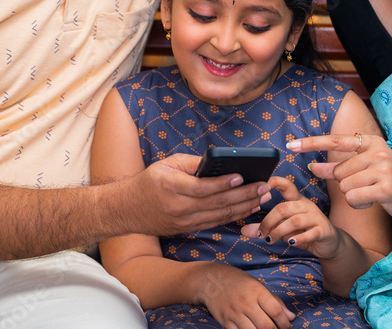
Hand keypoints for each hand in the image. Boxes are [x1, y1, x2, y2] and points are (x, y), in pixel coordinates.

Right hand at [129, 153, 271, 235]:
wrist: (127, 209)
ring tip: (262, 197)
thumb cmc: (149, 182)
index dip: (223, 183)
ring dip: (244, 207)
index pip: (203, 187)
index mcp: (172, 186)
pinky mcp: (188, 229)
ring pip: (220, 216)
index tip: (241, 176)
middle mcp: (180, 207)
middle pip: (218, 203)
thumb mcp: (168, 164)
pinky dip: (234, 216)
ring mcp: (185, 222)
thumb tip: (220, 161)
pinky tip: (248, 208)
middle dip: (244, 195)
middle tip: (264, 186)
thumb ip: (193, 163)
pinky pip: (216, 223)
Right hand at [197, 264, 295, 328]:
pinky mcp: (225, 322)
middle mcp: (246, 302)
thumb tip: (291, 317)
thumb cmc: (238, 281)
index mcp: (257, 291)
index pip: (276, 311)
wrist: (210, 280)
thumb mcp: (258, 285)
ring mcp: (234, 313)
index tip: (287, 326)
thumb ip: (275, 301)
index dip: (285, 323)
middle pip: (266, 326)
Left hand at [240, 177, 342, 259]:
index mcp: (296, 200)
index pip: (286, 185)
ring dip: (279, 232)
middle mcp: (306, 205)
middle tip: (261, 234)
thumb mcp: (283, 229)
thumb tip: (243, 231)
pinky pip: (310, 233)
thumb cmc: (304, 232)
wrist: (330, 243)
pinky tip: (290, 243)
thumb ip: (266, 228)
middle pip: (283, 207)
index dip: (274, 182)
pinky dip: (298, 238)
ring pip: (294, 221)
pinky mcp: (323, 230)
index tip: (260, 186)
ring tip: (270, 240)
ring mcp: (316, 217)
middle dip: (268, 221)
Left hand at [287, 134, 391, 222]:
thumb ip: (341, 166)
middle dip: (346, 183)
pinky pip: (353, 198)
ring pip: (344, 186)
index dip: (312, 143)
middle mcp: (376, 151)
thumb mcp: (367, 168)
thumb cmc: (391, 181)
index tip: (290, 144)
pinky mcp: (384, 187)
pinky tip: (373, 201)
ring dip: (353, 195)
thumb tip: (314, 165)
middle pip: (338, 171)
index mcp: (371, 142)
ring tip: (372, 193)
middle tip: (366, 185)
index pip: (336, 140)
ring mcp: (382, 168)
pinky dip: (359, 204)